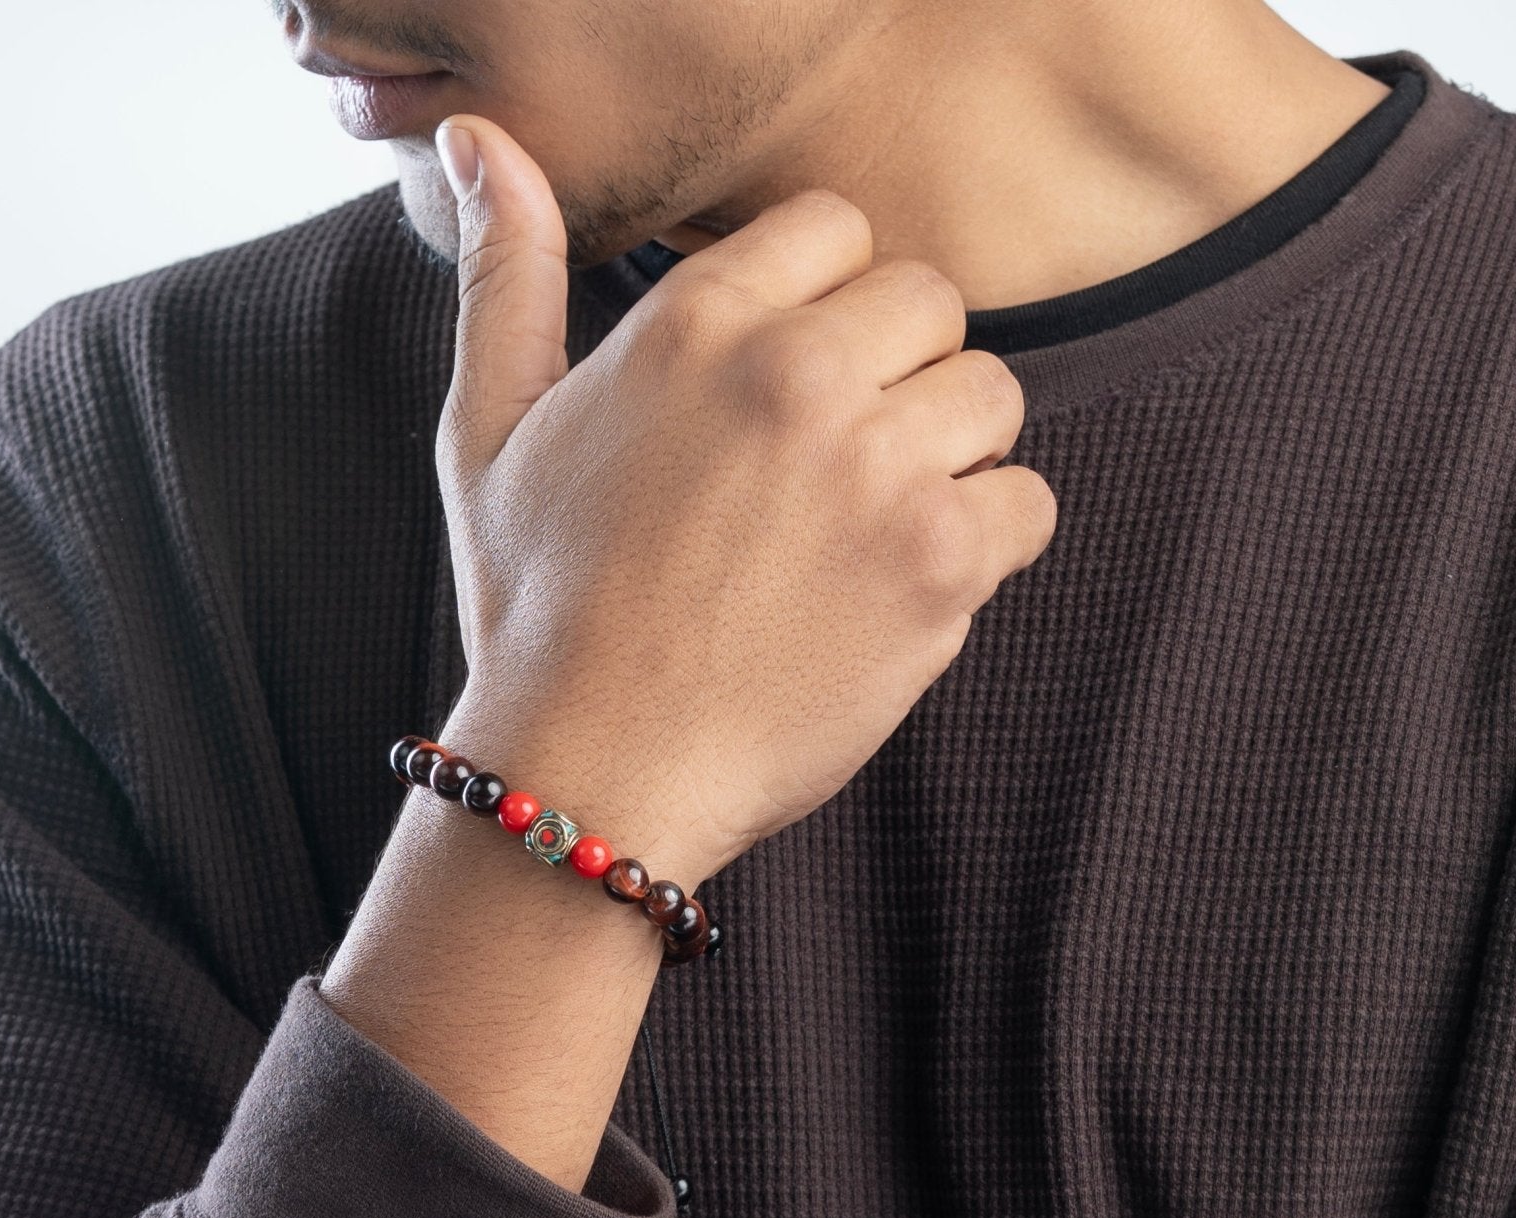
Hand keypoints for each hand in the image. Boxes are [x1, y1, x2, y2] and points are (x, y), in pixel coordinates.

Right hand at [431, 114, 1057, 890]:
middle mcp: (796, 374)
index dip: (824, 305)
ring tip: (863, 532)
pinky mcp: (939, 566)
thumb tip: (487, 142)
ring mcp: (878, 469)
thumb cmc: (535, 614)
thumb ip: (507, 274)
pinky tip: (901, 588)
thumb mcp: (488, 432)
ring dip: (946, 455)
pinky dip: (986, 544)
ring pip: (991, 395)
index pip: (838, 230)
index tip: (791, 387)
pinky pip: (1028, 503)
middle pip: (928, 302)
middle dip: (893, 374)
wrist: (591, 776)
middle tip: (829, 471)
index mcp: (695, 322)